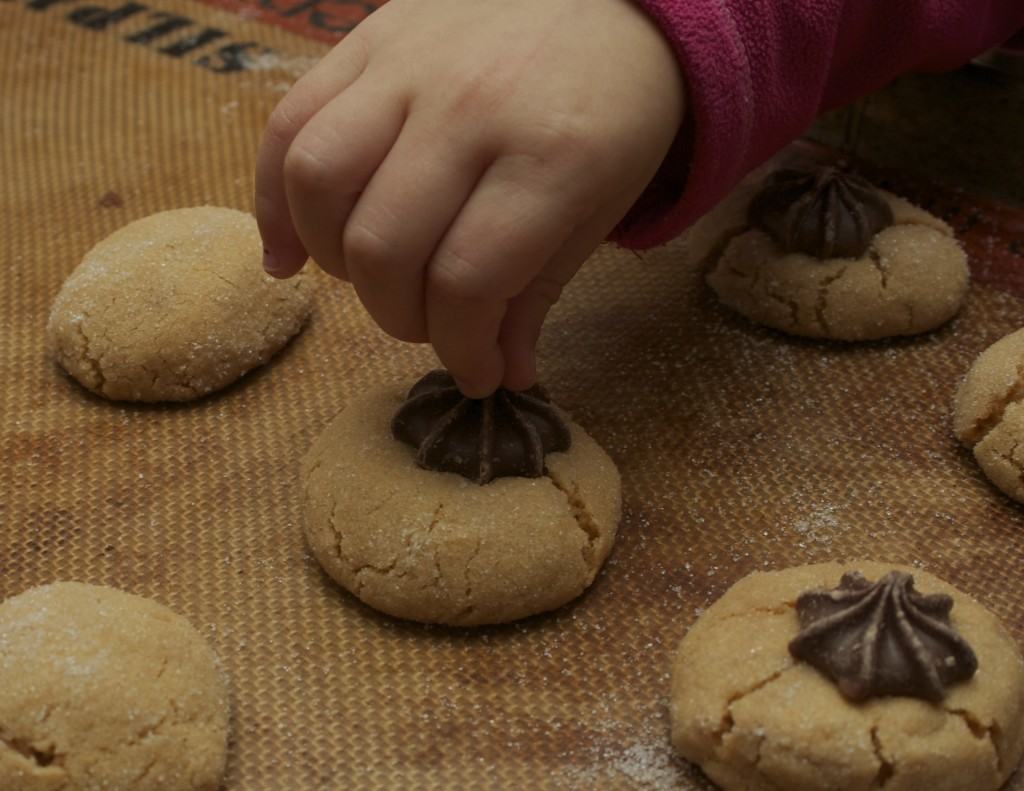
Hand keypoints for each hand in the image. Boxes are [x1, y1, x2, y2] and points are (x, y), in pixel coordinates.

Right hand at [255, 0, 683, 395]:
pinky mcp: (367, 41)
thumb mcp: (601, 206)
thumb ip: (539, 293)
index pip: (466, 282)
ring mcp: (410, 65)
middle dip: (397, 317)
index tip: (475, 371)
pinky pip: (289, 122)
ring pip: (318, 180)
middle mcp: (472, 108)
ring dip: (329, 258)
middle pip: (383, 245)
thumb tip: (501, 376)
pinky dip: (270, 197)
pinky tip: (288, 250)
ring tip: (363, 279)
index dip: (459, 349)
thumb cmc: (615, 108)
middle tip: (426, 323)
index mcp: (553, 159)